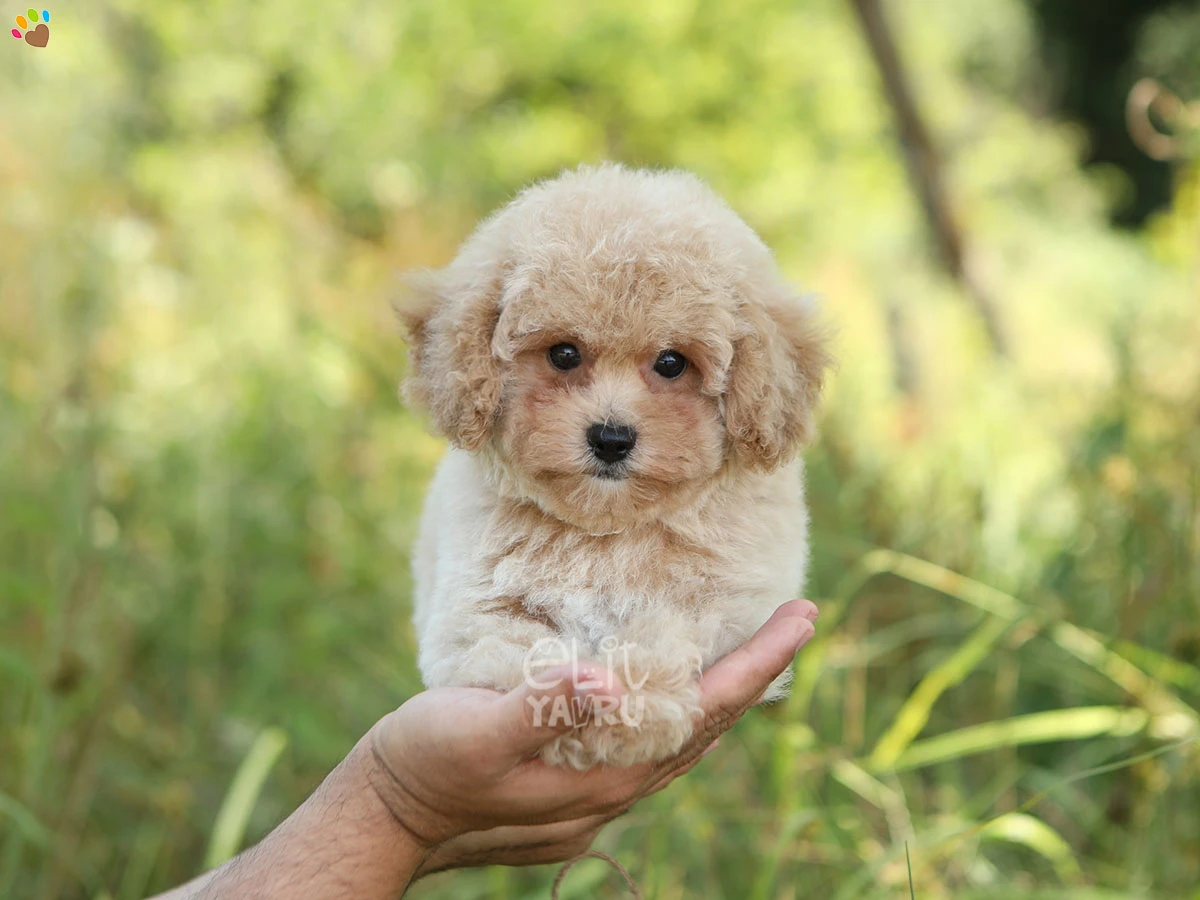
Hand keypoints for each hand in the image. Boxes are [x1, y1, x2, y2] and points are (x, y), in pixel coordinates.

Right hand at [369, 598, 819, 868]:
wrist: (382, 817)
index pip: (708, 712)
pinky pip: (650, 747)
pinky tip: (673, 693)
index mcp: (610, 776)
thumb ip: (544, 706)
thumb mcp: (477, 730)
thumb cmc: (425, 766)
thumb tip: (612, 682)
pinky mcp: (573, 790)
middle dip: (756, 672)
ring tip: (753, 654)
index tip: (802, 616)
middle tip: (795, 620)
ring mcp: (597, 796)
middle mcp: (616, 792)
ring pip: (683, 742)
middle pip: (709, 727)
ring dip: (723, 695)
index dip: (758, 662)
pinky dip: (680, 712)